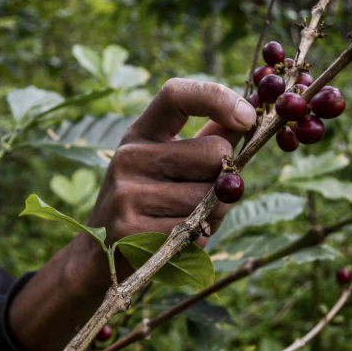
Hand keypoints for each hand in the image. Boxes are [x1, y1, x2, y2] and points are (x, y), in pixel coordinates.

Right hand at [87, 78, 256, 251]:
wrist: (100, 255)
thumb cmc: (149, 203)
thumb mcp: (166, 163)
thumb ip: (206, 140)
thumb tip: (250, 118)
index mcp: (140, 134)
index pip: (176, 95)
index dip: (217, 98)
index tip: (247, 117)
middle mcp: (129, 157)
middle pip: (214, 153)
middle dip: (225, 179)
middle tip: (206, 196)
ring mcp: (127, 194)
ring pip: (211, 199)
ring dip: (213, 215)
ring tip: (186, 222)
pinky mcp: (132, 231)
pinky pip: (195, 232)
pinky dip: (198, 241)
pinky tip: (174, 242)